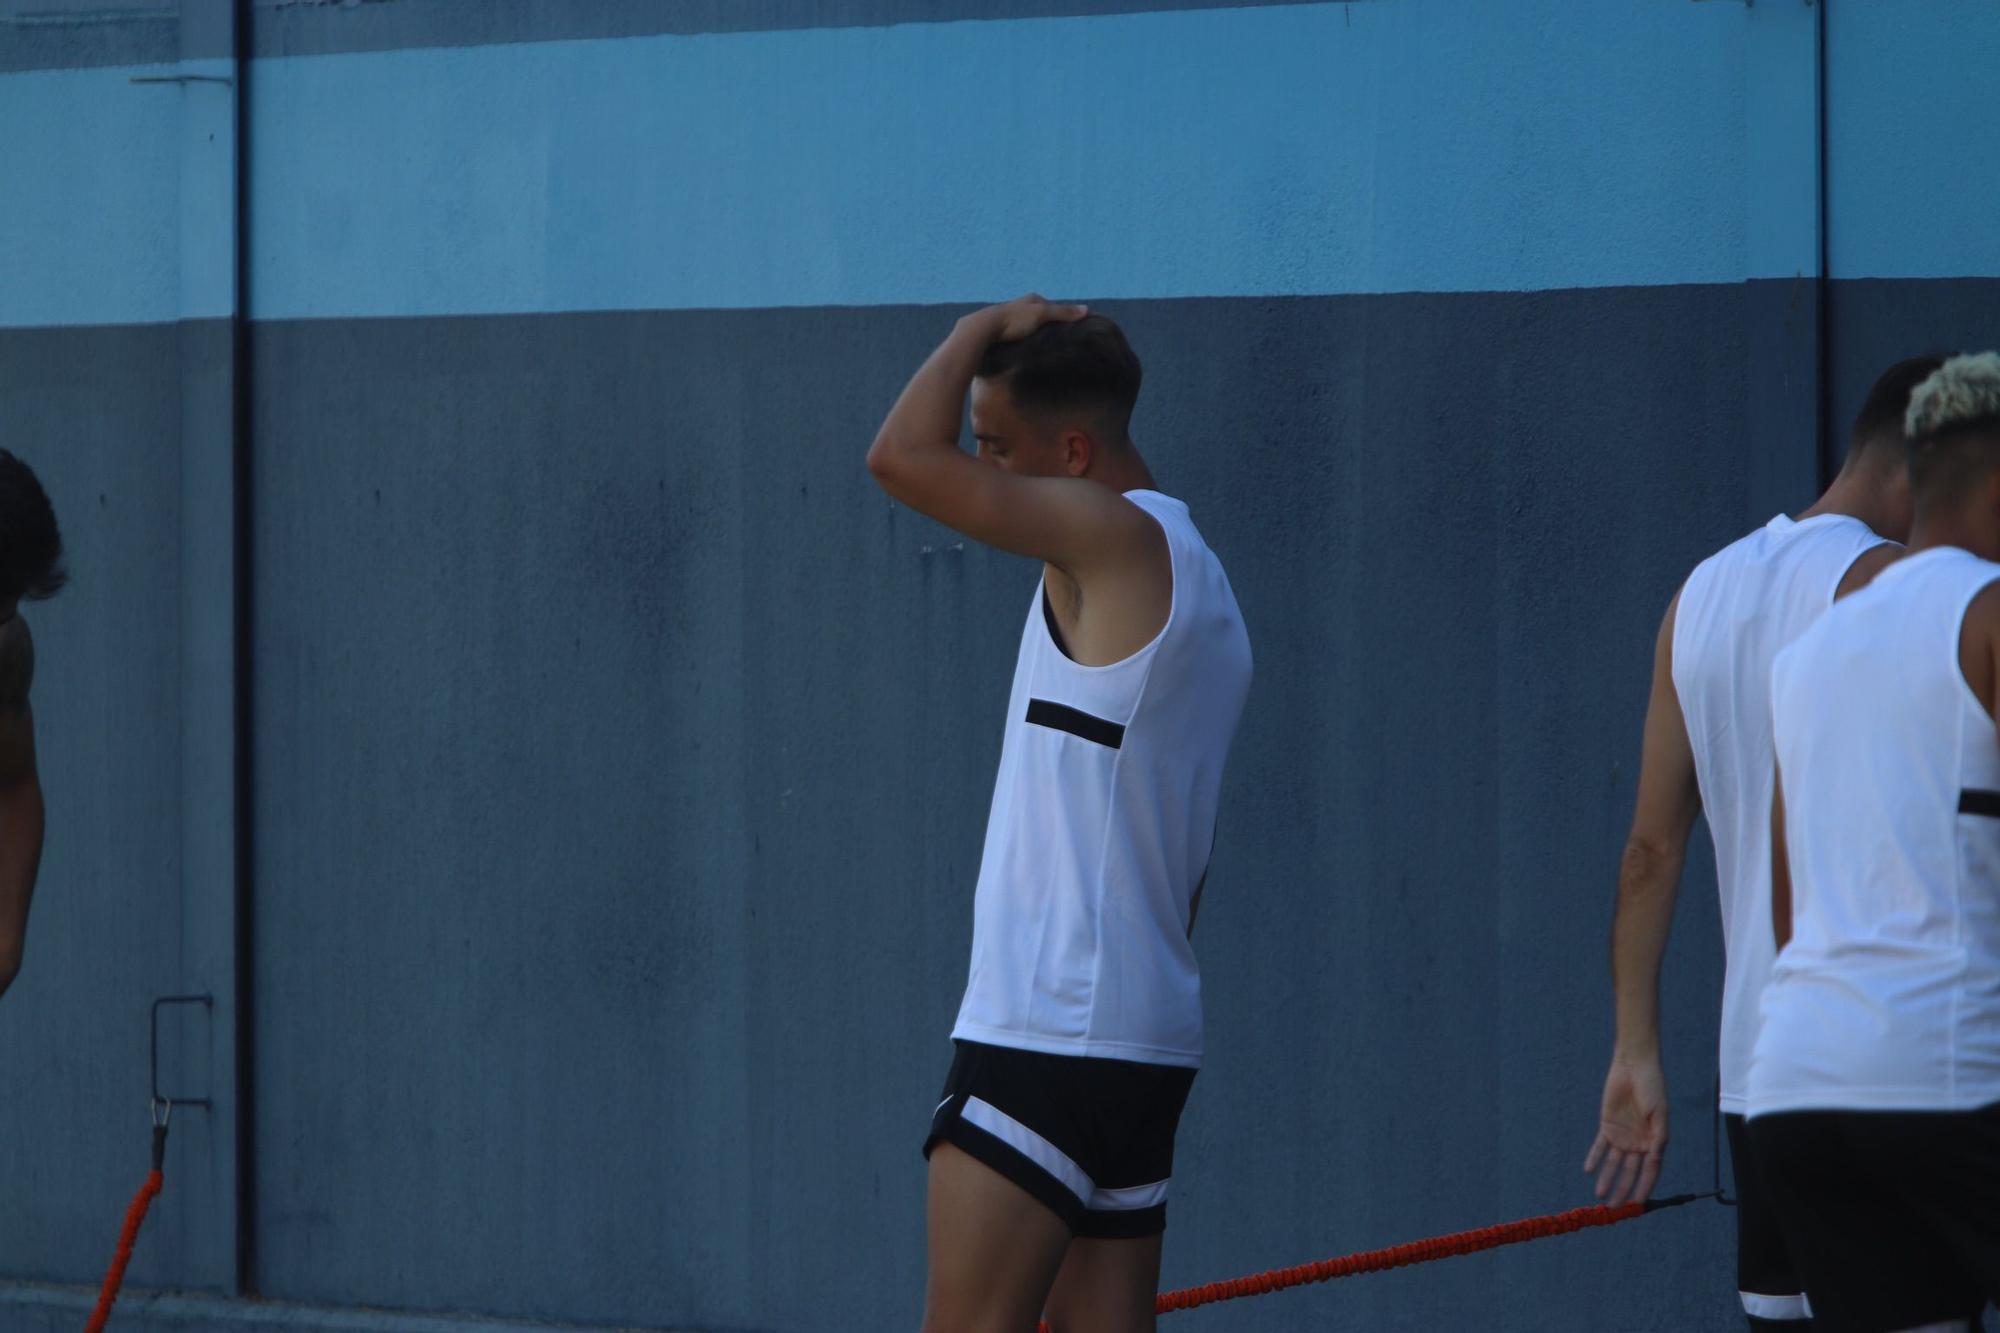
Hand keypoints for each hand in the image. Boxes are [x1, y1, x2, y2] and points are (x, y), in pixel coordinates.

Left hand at [967, 293, 1089, 344]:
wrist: (983, 330)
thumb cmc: (1013, 321)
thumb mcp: (1041, 314)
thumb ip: (1062, 312)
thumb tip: (1086, 309)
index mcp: (1033, 299)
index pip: (1056, 307)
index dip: (1067, 316)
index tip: (1078, 329)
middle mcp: (1022, 305)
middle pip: (1043, 316)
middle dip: (1053, 325)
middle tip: (1065, 341)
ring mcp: (1012, 318)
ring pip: (1032, 326)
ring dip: (1039, 334)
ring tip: (1049, 348)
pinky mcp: (1003, 331)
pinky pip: (1021, 335)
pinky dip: (1028, 340)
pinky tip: (1030, 349)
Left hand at [1583, 1056, 1667, 1204]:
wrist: (1634, 1067)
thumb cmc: (1652, 1088)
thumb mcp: (1659, 1113)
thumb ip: (1658, 1138)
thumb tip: (1654, 1159)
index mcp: (1655, 1142)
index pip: (1650, 1172)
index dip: (1644, 1188)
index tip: (1636, 1205)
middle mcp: (1639, 1143)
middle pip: (1630, 1172)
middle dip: (1622, 1190)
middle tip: (1613, 1208)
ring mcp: (1623, 1135)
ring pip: (1613, 1163)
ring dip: (1607, 1178)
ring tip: (1600, 1196)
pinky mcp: (1608, 1126)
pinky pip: (1600, 1146)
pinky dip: (1595, 1158)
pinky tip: (1589, 1171)